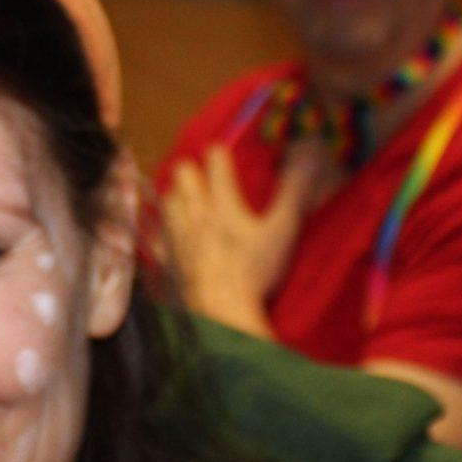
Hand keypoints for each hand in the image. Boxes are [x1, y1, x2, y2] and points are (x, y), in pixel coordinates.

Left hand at [161, 139, 328, 339]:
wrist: (223, 308)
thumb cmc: (255, 271)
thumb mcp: (282, 230)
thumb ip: (293, 193)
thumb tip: (306, 157)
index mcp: (223, 202)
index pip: (215, 161)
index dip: (219, 153)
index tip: (222, 153)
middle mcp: (195, 212)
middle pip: (182, 174)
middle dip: (191, 169)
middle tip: (202, 176)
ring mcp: (177, 235)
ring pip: (167, 199)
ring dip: (175, 194)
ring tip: (186, 199)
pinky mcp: (167, 257)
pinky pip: (155, 236)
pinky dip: (160, 230)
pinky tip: (166, 232)